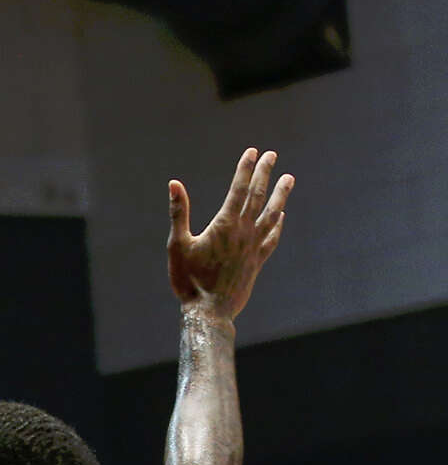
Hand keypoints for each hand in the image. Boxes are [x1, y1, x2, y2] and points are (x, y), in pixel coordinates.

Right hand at [167, 148, 293, 320]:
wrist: (209, 313)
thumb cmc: (188, 280)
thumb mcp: (177, 245)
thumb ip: (179, 213)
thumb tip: (174, 184)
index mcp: (224, 225)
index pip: (238, 189)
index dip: (246, 169)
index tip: (253, 152)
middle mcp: (243, 232)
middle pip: (258, 196)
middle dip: (265, 173)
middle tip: (272, 155)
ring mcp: (253, 247)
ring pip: (272, 214)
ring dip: (280, 195)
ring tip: (289, 178)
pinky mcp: (257, 262)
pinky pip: (272, 238)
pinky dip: (278, 225)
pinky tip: (281, 216)